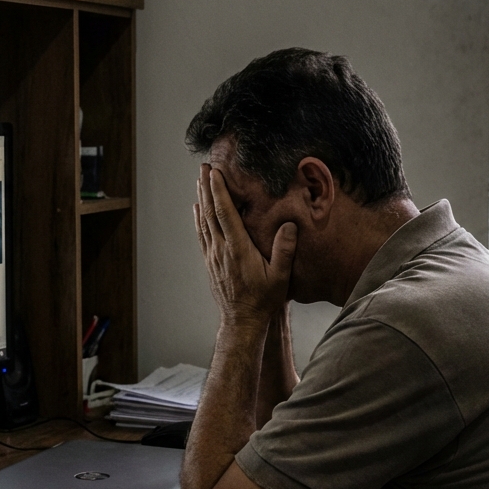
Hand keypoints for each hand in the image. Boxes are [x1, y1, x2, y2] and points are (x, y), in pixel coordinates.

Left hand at [193, 164, 296, 328]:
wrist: (242, 321)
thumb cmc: (263, 299)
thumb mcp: (280, 277)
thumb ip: (284, 250)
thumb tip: (289, 225)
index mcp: (237, 248)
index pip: (225, 213)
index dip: (219, 191)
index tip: (215, 172)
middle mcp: (221, 249)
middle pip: (210, 212)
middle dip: (207, 188)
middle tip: (204, 167)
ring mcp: (213, 256)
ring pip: (204, 221)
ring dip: (202, 199)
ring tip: (200, 181)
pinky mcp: (210, 262)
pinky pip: (202, 234)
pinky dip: (199, 218)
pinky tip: (199, 210)